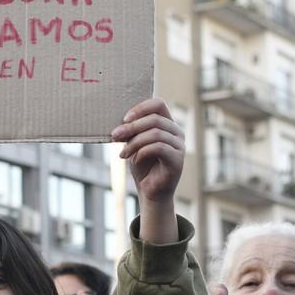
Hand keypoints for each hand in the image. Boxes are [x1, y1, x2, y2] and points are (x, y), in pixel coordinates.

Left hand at [112, 98, 183, 242]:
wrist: (150, 191)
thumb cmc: (142, 165)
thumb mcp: (134, 143)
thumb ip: (132, 130)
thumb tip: (122, 121)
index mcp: (167, 124)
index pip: (158, 104)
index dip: (140, 108)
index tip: (124, 119)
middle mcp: (177, 132)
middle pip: (154, 119)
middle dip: (131, 127)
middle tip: (115, 136)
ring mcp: (180, 146)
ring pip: (155, 133)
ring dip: (134, 142)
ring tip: (122, 153)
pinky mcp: (178, 160)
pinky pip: (159, 147)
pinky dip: (142, 151)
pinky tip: (134, 159)